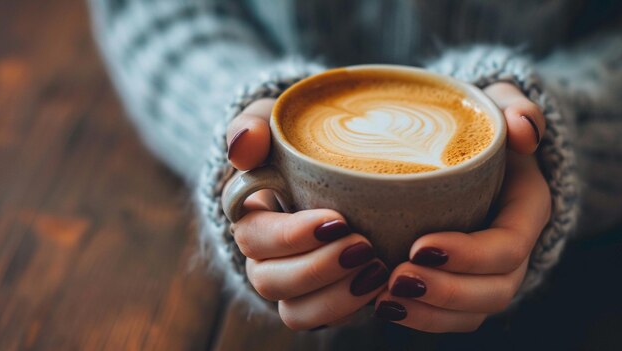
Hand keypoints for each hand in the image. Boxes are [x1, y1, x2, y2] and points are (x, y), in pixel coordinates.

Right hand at [225, 99, 386, 329]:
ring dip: (335, 298)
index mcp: (250, 216)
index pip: (253, 237)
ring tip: (377, 271)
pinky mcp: (319, 296)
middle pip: (270, 281)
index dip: (290, 237)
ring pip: (294, 311)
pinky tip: (379, 287)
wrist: (342, 162)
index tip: (338, 220)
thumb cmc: (302, 142)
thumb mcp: (276, 122)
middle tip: (364, 247)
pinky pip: (322, 321)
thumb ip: (253, 126)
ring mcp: (292, 280)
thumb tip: (242, 145)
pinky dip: (349, 310)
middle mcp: (264, 255)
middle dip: (318, 269)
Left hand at [374, 82, 550, 331]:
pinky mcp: (461, 282)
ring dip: (430, 312)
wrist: (460, 149)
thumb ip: (515, 108)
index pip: (508, 246)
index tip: (420, 245)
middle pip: (494, 289)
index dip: (469, 255)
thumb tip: (522, 129)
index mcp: (525, 210)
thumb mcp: (498, 105)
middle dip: (446, 292)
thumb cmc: (478, 127)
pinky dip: (422, 317)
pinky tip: (384, 306)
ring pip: (472, 311)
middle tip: (395, 279)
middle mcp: (511, 248)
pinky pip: (451, 316)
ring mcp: (487, 271)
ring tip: (385, 299)